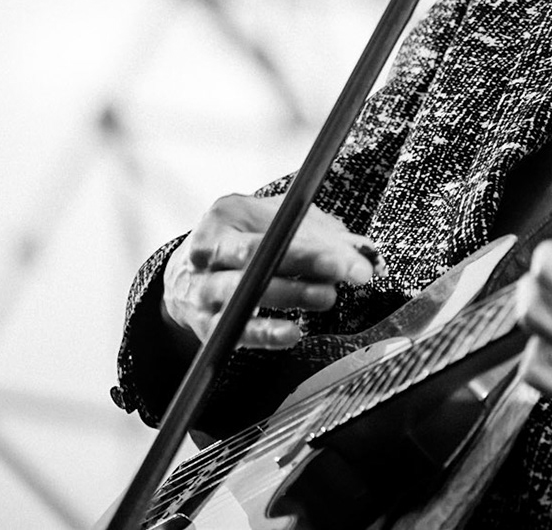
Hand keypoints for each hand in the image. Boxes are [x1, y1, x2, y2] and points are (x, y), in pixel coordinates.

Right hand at [160, 193, 380, 353]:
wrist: (185, 274)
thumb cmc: (244, 240)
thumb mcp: (276, 221)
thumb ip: (321, 234)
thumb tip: (365, 253)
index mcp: (223, 218)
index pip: (271, 233)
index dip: (314, 248)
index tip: (351, 260)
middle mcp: (205, 255)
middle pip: (256, 261)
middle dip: (309, 267)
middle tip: (352, 274)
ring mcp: (201, 292)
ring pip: (244, 297)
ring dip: (292, 297)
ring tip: (327, 297)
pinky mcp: (205, 325)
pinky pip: (235, 332)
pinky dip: (266, 334)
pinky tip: (293, 332)